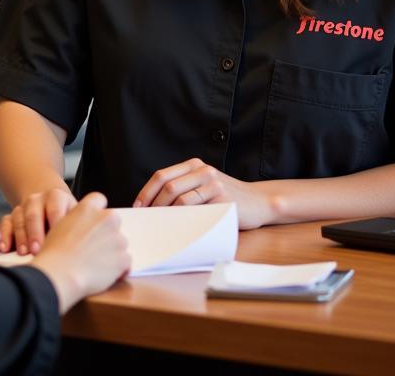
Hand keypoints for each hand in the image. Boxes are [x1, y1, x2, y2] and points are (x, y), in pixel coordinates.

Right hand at [0, 186, 77, 255]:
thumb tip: (82, 248)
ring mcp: (23, 207)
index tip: (57, 242)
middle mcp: (37, 199)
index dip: (55, 225)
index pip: (55, 209)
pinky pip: (5, 223)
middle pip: (34, 214)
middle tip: (36, 250)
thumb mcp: (76, 218)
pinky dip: (4, 235)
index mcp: (56, 197)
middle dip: (34, 233)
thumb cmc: (67, 219)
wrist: (50, 205)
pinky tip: (4, 248)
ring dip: (20, 237)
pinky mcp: (11, 217)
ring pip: (18, 218)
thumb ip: (77, 227)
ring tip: (23, 253)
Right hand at [31, 193, 130, 312]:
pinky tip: (105, 274)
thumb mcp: (60, 225)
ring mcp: (117, 238)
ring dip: (113, 251)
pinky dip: (119, 269)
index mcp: (88, 208)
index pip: (99, 200)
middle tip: (94, 248)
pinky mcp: (123, 257)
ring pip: (120, 243)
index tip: (94, 223)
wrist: (60, 272)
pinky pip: (126, 263)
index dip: (97, 213)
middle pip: (113, 222)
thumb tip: (84, 228)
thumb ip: (78, 220)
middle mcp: (106, 218)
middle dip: (107, 233)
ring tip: (96, 264)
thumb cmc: (55, 252)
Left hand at [133, 158, 276, 228]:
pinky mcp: (222, 199)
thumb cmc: (226, 198)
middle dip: (152, 205)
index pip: (162, 176)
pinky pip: (196, 211)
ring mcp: (213, 183)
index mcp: (193, 165)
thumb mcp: (204, 184)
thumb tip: (153, 207)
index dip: (146, 192)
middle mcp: (202, 170)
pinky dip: (183, 220)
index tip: (136, 207)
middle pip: (168, 186)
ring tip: (158, 227)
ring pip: (180, 198)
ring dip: (165, 214)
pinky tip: (177, 229)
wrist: (258, 202)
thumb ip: (184, 188)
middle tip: (145, 220)